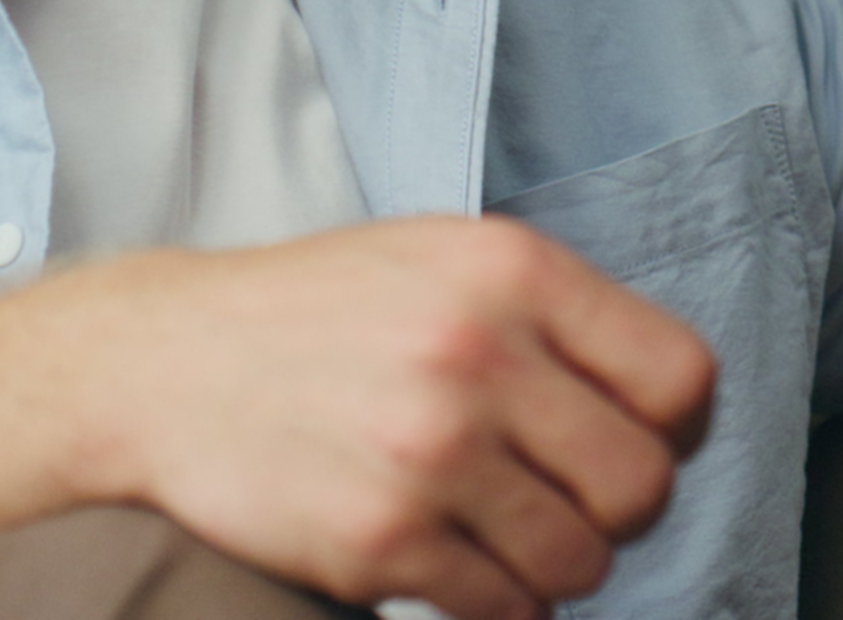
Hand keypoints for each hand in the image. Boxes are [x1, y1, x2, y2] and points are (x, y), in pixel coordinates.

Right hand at [53, 216, 716, 619]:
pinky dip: (493, 601)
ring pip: (580, 562)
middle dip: (614, 508)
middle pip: (642, 484)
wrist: (160, 365)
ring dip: (552, 563)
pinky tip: (452, 562)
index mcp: (512, 272)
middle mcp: (480, 356)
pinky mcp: (380, 540)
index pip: (682, 379)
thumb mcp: (444, 259)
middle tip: (561, 498)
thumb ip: (554, 315)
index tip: (636, 439)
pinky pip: (504, 609)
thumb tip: (667, 404)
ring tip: (499, 531)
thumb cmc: (317, 314)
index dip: (672, 427)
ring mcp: (430, 453)